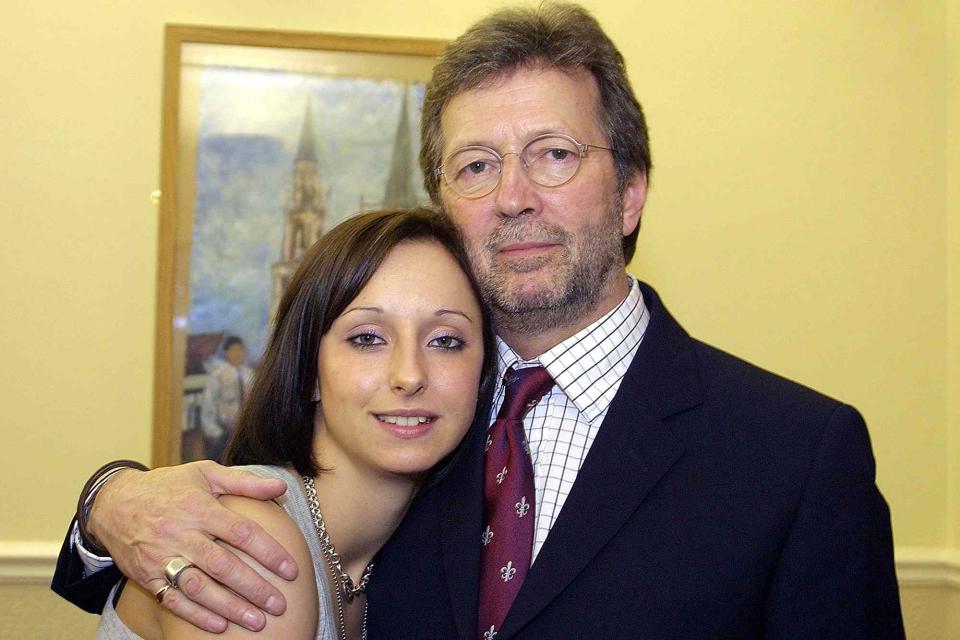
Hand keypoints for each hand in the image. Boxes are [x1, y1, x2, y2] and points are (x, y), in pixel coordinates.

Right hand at [87, 460, 297, 632]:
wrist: (113, 503)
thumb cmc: (168, 486)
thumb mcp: (205, 473)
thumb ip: (244, 482)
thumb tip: (280, 487)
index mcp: (199, 508)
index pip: (241, 533)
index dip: (268, 552)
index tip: (291, 570)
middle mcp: (181, 534)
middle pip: (223, 565)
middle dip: (253, 588)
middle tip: (279, 605)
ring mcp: (161, 557)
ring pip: (199, 587)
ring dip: (229, 607)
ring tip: (257, 621)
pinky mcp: (146, 577)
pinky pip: (173, 600)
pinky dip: (196, 616)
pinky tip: (220, 626)